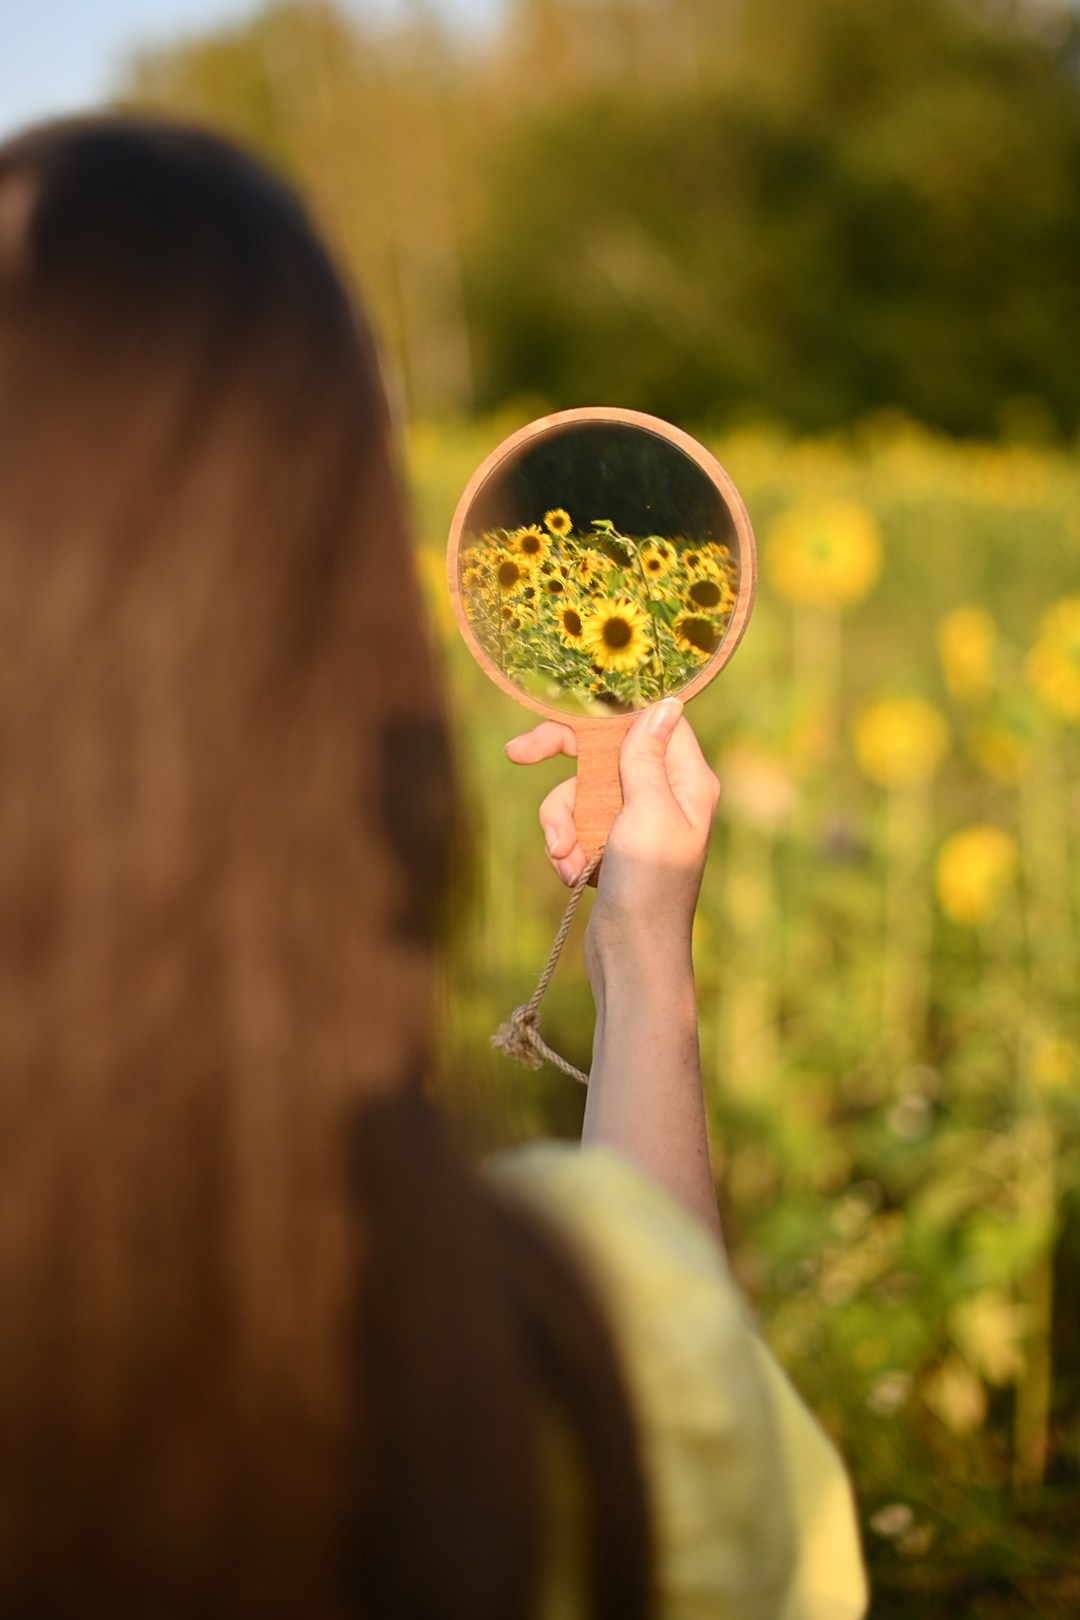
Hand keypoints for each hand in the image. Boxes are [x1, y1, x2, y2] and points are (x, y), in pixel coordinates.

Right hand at [504, 699, 720, 977]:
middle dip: (561, 763)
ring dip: (561, 821)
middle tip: (517, 753)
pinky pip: (574, 825)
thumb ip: (647, 757)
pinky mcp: (609, 847)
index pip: (649, 720)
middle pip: (603, 752)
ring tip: (566, 857)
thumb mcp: (649, 812)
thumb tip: (665, 702)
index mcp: (685, 780)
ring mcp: (634, 822)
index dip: (607, 712)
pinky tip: (571, 874)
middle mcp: (662, 794)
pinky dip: (565, 846)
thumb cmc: (651, 885)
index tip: (567, 709)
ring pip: (579, 791)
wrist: (632, 956)